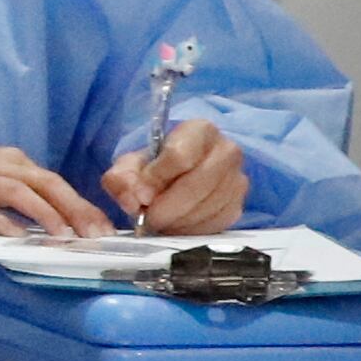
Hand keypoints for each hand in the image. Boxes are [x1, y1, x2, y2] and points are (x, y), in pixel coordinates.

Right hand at [0, 138, 112, 239]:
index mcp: (8, 158)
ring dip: (44, 214)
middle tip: (95, 234)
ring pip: (17, 193)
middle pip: (43, 183)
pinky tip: (17, 236)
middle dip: (73, 209)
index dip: (80, 203)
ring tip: (64, 236)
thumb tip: (53, 216)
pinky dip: (0, 222)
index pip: (53, 180)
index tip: (102, 226)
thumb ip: (16, 187)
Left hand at [103, 117, 247, 234]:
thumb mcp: (130, 165)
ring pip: (207, 207)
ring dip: (178, 221)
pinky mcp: (238, 205)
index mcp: (199, 131)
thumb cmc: (154, 167)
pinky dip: (191, 230)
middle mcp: (226, 151)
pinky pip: (216, 223)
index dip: (156, 179)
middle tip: (148, 217)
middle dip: (166, 207)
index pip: (180, 155)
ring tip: (160, 220)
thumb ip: (122, 178)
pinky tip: (176, 225)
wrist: (178, 176)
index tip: (141, 194)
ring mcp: (237, 179)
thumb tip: (135, 200)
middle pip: (196, 185)